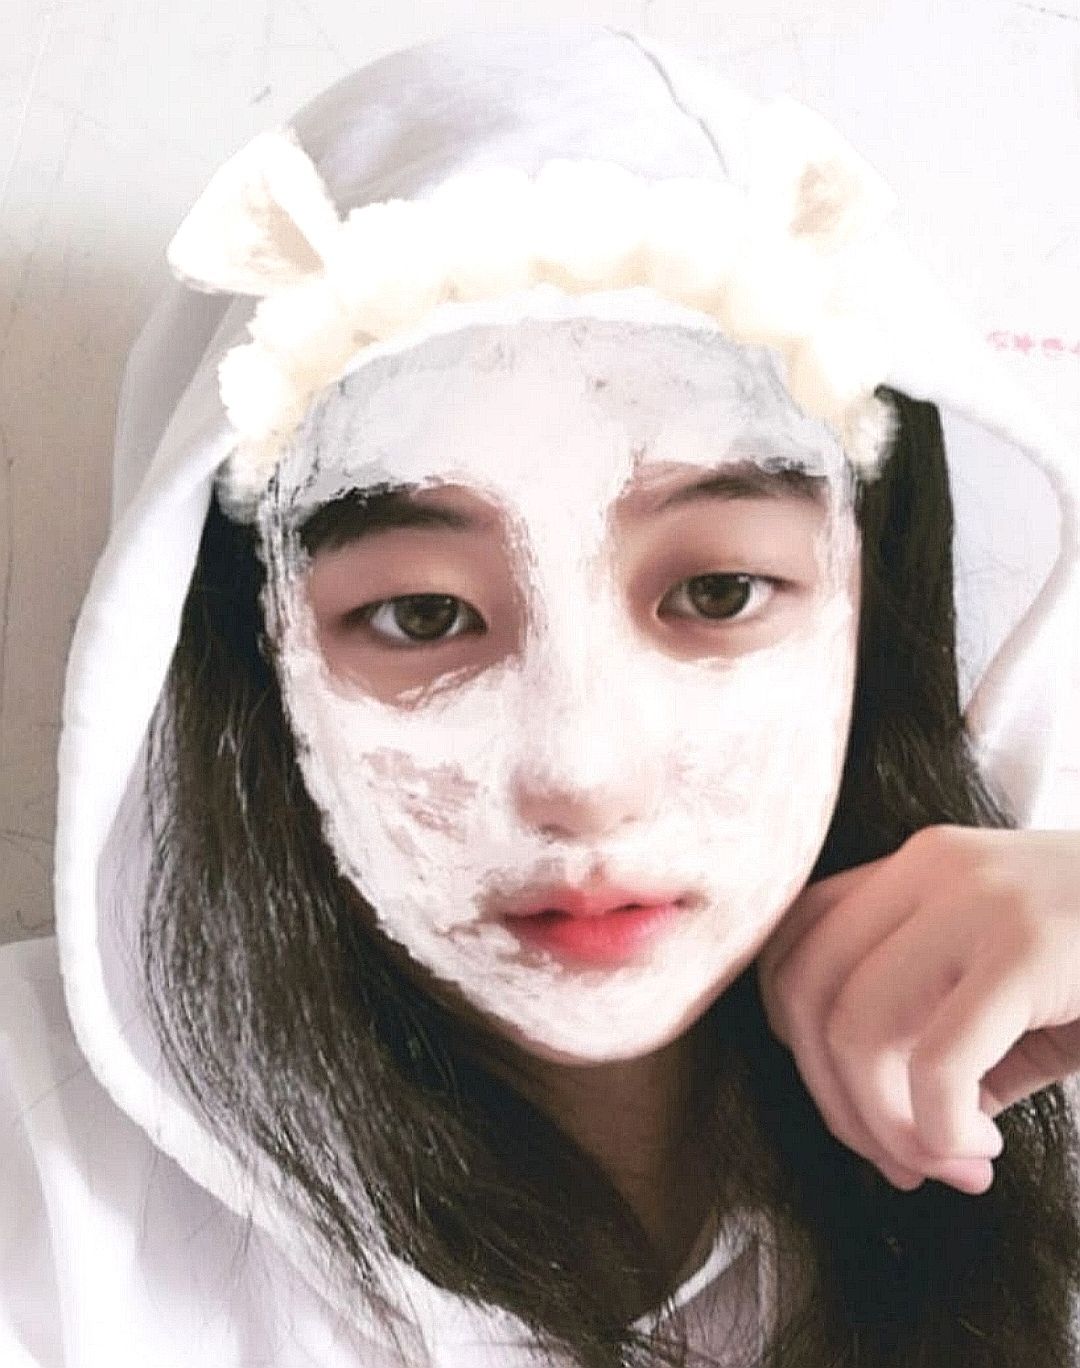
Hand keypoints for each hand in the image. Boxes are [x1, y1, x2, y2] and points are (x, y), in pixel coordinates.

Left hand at [756, 826, 1079, 1193]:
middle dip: (834, 1099)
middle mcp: (930, 867)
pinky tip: (985, 1151)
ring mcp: (978, 898)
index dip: (802, 1047)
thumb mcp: (1011, 988)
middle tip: (903, 1161)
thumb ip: (935, 1037)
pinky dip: (938, 1129)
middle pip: (804, 990)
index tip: (866, 1113)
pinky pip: (934, 1060)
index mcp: (917, 869)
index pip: (795, 949)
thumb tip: (888, 1132)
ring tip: (953, 1162)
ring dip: (885, 1124)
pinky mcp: (1030, 945)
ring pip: (852, 1025)